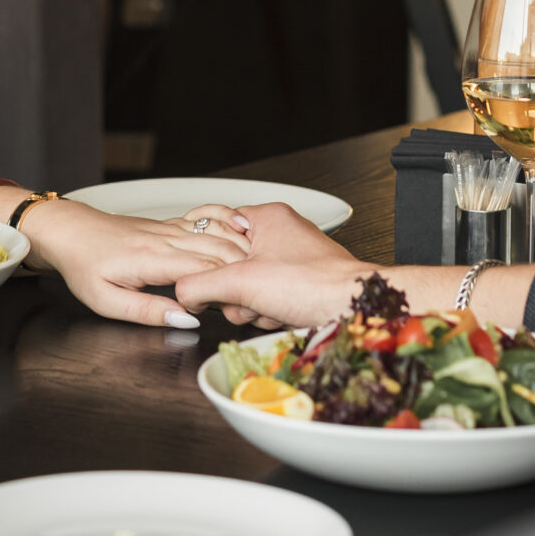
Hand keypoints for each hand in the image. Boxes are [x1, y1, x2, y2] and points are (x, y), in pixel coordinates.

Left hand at [15, 199, 251, 327]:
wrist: (71, 231)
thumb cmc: (85, 266)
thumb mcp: (107, 301)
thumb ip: (148, 312)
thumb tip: (186, 319)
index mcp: (152, 259)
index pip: (206, 271)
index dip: (225, 290)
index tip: (231, 309)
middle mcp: (166, 238)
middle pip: (221, 251)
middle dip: (242, 273)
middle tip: (249, 297)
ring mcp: (171, 228)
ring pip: (219, 236)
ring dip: (241, 254)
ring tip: (255, 274)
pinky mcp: (171, 224)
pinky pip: (209, 224)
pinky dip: (230, 233)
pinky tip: (243, 240)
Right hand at [173, 201, 375, 329]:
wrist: (354, 309)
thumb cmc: (313, 284)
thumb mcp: (240, 283)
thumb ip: (199, 285)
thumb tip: (180, 292)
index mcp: (267, 218)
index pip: (219, 232)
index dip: (211, 262)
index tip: (214, 280)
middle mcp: (283, 233)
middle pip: (233, 265)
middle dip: (237, 293)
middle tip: (249, 300)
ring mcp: (295, 258)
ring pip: (251, 286)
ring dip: (253, 306)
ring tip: (270, 309)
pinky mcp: (303, 282)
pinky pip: (271, 298)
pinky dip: (271, 312)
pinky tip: (281, 317)